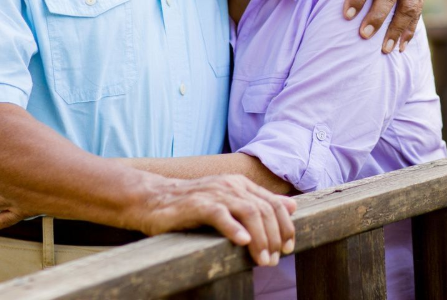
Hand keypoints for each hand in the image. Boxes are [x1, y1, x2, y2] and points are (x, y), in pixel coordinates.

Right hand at [133, 174, 296, 267]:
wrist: (154, 199)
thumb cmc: (192, 205)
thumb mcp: (229, 201)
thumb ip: (259, 203)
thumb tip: (292, 206)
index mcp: (240, 184)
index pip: (274, 203)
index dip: (285, 226)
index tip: (288, 248)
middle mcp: (230, 185)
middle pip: (265, 210)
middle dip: (274, 237)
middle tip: (273, 260)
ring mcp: (214, 193)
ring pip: (249, 211)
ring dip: (260, 238)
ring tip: (262, 259)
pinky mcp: (197, 204)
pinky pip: (220, 214)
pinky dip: (233, 227)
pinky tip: (241, 242)